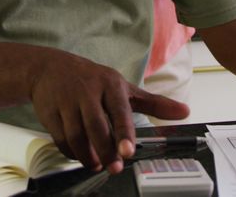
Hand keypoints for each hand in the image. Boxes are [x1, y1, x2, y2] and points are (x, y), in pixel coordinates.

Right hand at [30, 51, 189, 173]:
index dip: (124, 133)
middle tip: (115, 168)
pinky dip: (72, 153)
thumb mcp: (124, 87)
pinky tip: (81, 156)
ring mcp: (67, 101)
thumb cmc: (93, 79)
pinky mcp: (50, 112)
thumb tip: (185, 112)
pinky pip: (61, 139)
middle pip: (96, 126)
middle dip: (106, 151)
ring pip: (76, 136)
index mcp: (110, 84)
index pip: (119, 111)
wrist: (50, 68)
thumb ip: (154, 103)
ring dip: (87, 155)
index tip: (128, 152)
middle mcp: (87, 91)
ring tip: (98, 165)